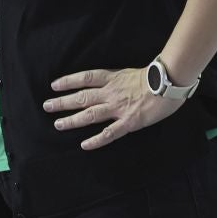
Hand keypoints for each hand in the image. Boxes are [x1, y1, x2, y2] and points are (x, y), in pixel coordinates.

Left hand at [45, 67, 182, 151]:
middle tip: (47, 106)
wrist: (170, 83)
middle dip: (63, 102)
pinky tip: (84, 145)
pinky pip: (109, 133)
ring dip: (72, 120)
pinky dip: (96, 140)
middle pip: (82, 97)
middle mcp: (111, 93)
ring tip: (58, 124)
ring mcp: (118, 108)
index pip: (85, 78)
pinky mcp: (128, 122)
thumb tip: (108, 84)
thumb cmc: (155, 77)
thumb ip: (118, 80)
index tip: (54, 85)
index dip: (69, 81)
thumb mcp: (131, 73)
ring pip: (90, 115)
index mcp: (112, 78)